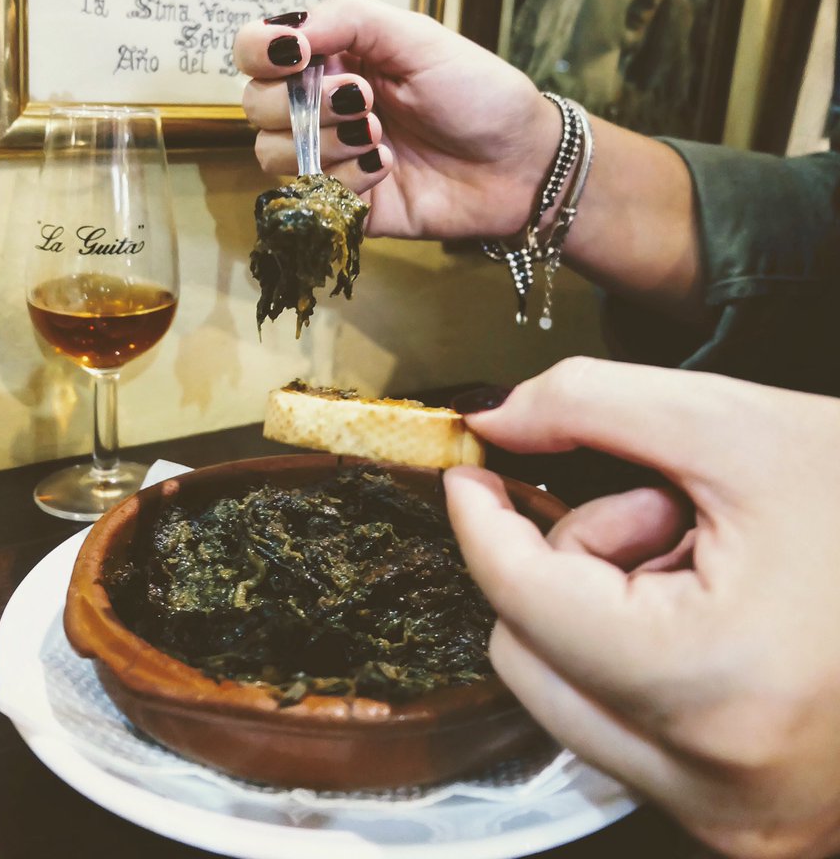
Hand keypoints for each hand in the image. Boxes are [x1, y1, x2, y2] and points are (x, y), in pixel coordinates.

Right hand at [233, 0, 559, 238]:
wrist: (520, 164)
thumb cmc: (478, 93)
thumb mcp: (418, 37)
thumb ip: (349, 18)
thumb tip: (289, 31)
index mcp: (334, 55)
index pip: (256, 48)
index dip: (260, 51)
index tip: (296, 55)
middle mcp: (321, 104)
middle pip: (256, 103)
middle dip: (302, 102)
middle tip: (363, 98)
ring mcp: (330, 155)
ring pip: (273, 152)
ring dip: (325, 142)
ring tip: (380, 136)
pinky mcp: (344, 202)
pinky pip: (311, 193)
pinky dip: (349, 177)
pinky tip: (390, 168)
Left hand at [445, 359, 839, 858]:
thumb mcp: (737, 424)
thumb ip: (589, 403)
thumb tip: (493, 419)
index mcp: (711, 685)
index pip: (522, 598)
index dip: (481, 521)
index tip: (469, 472)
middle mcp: (715, 788)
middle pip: (531, 655)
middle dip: (569, 564)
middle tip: (658, 512)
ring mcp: (735, 824)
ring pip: (570, 699)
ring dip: (604, 612)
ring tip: (703, 558)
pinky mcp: (750, 830)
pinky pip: (626, 735)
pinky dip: (637, 661)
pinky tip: (717, 610)